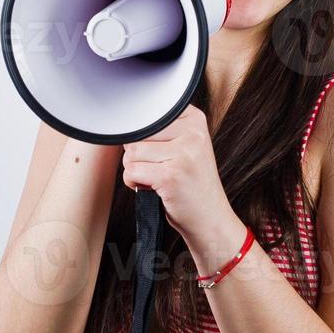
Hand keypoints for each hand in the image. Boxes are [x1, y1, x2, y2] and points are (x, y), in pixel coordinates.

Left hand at [120, 105, 230, 241]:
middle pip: (138, 132)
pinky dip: (133, 182)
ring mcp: (183, 154)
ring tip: (156, 177)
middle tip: (158, 167)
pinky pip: (131, 171)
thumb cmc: (193, 184)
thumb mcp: (187, 146)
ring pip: (132, 152)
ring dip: (135, 168)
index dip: (144, 135)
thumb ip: (162, 130)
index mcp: (195, 120)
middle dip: (138, 154)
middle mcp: (192, 134)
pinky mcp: (170, 176)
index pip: (148, 114)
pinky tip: (151, 187)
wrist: (210, 218)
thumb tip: (123, 126)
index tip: (158, 150)